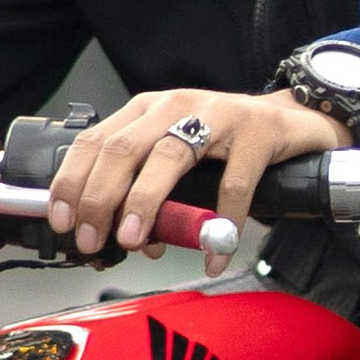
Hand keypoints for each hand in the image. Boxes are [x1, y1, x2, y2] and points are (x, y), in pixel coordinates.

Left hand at [46, 87, 337, 259]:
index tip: (64, 221)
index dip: (72, 182)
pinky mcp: (257, 133)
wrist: (295, 120)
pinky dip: (221, 226)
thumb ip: (146, 188)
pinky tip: (214, 253)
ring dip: (145, 204)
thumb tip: (124, 238)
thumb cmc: (228, 143)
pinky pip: (233, 186)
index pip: (94, 142)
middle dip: (100, 199)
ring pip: (168, 159)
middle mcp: (175, 106)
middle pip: (122, 149)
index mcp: (147, 110)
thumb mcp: (176, 154)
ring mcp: (218, 116)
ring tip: (137, 241)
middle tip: (95, 240)